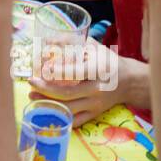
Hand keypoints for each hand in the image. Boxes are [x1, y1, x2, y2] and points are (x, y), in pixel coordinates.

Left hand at [29, 47, 144, 125]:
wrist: (130, 82)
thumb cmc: (108, 61)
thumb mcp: (94, 47)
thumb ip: (72, 42)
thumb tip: (47, 39)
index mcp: (97, 70)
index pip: (75, 73)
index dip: (57, 72)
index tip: (42, 68)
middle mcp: (97, 89)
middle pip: (67, 94)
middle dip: (45, 90)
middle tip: (30, 82)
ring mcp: (96, 104)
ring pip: (69, 109)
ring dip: (48, 104)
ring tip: (32, 96)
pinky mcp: (95, 114)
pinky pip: (76, 121)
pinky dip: (60, 118)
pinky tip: (46, 110)